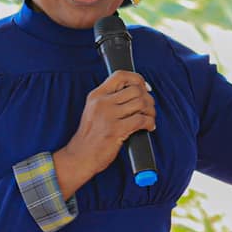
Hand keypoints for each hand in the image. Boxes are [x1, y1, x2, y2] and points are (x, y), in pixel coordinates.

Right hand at [54, 71, 157, 195]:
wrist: (80, 156)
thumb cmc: (90, 136)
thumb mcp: (93, 111)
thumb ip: (109, 100)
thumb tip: (135, 93)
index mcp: (96, 95)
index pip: (120, 75)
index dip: (137, 78)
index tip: (144, 87)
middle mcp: (102, 102)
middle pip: (135, 89)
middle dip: (148, 98)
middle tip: (149, 108)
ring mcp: (109, 116)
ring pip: (141, 103)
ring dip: (151, 111)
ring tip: (150, 118)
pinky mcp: (116, 130)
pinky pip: (141, 120)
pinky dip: (150, 123)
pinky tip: (149, 127)